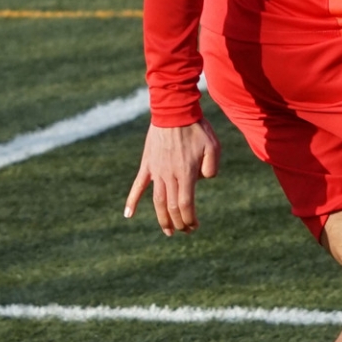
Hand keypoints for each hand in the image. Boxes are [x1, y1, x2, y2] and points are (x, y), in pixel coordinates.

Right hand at [124, 120, 220, 234]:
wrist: (174, 110)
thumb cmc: (196, 128)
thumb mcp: (213, 147)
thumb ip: (211, 168)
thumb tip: (202, 180)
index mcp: (186, 173)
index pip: (186, 205)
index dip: (189, 219)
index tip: (194, 226)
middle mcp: (169, 175)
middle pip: (172, 207)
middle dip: (179, 222)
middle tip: (185, 231)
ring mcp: (156, 171)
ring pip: (157, 201)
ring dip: (162, 219)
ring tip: (168, 231)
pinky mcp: (148, 164)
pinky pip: (138, 185)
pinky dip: (132, 201)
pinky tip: (128, 215)